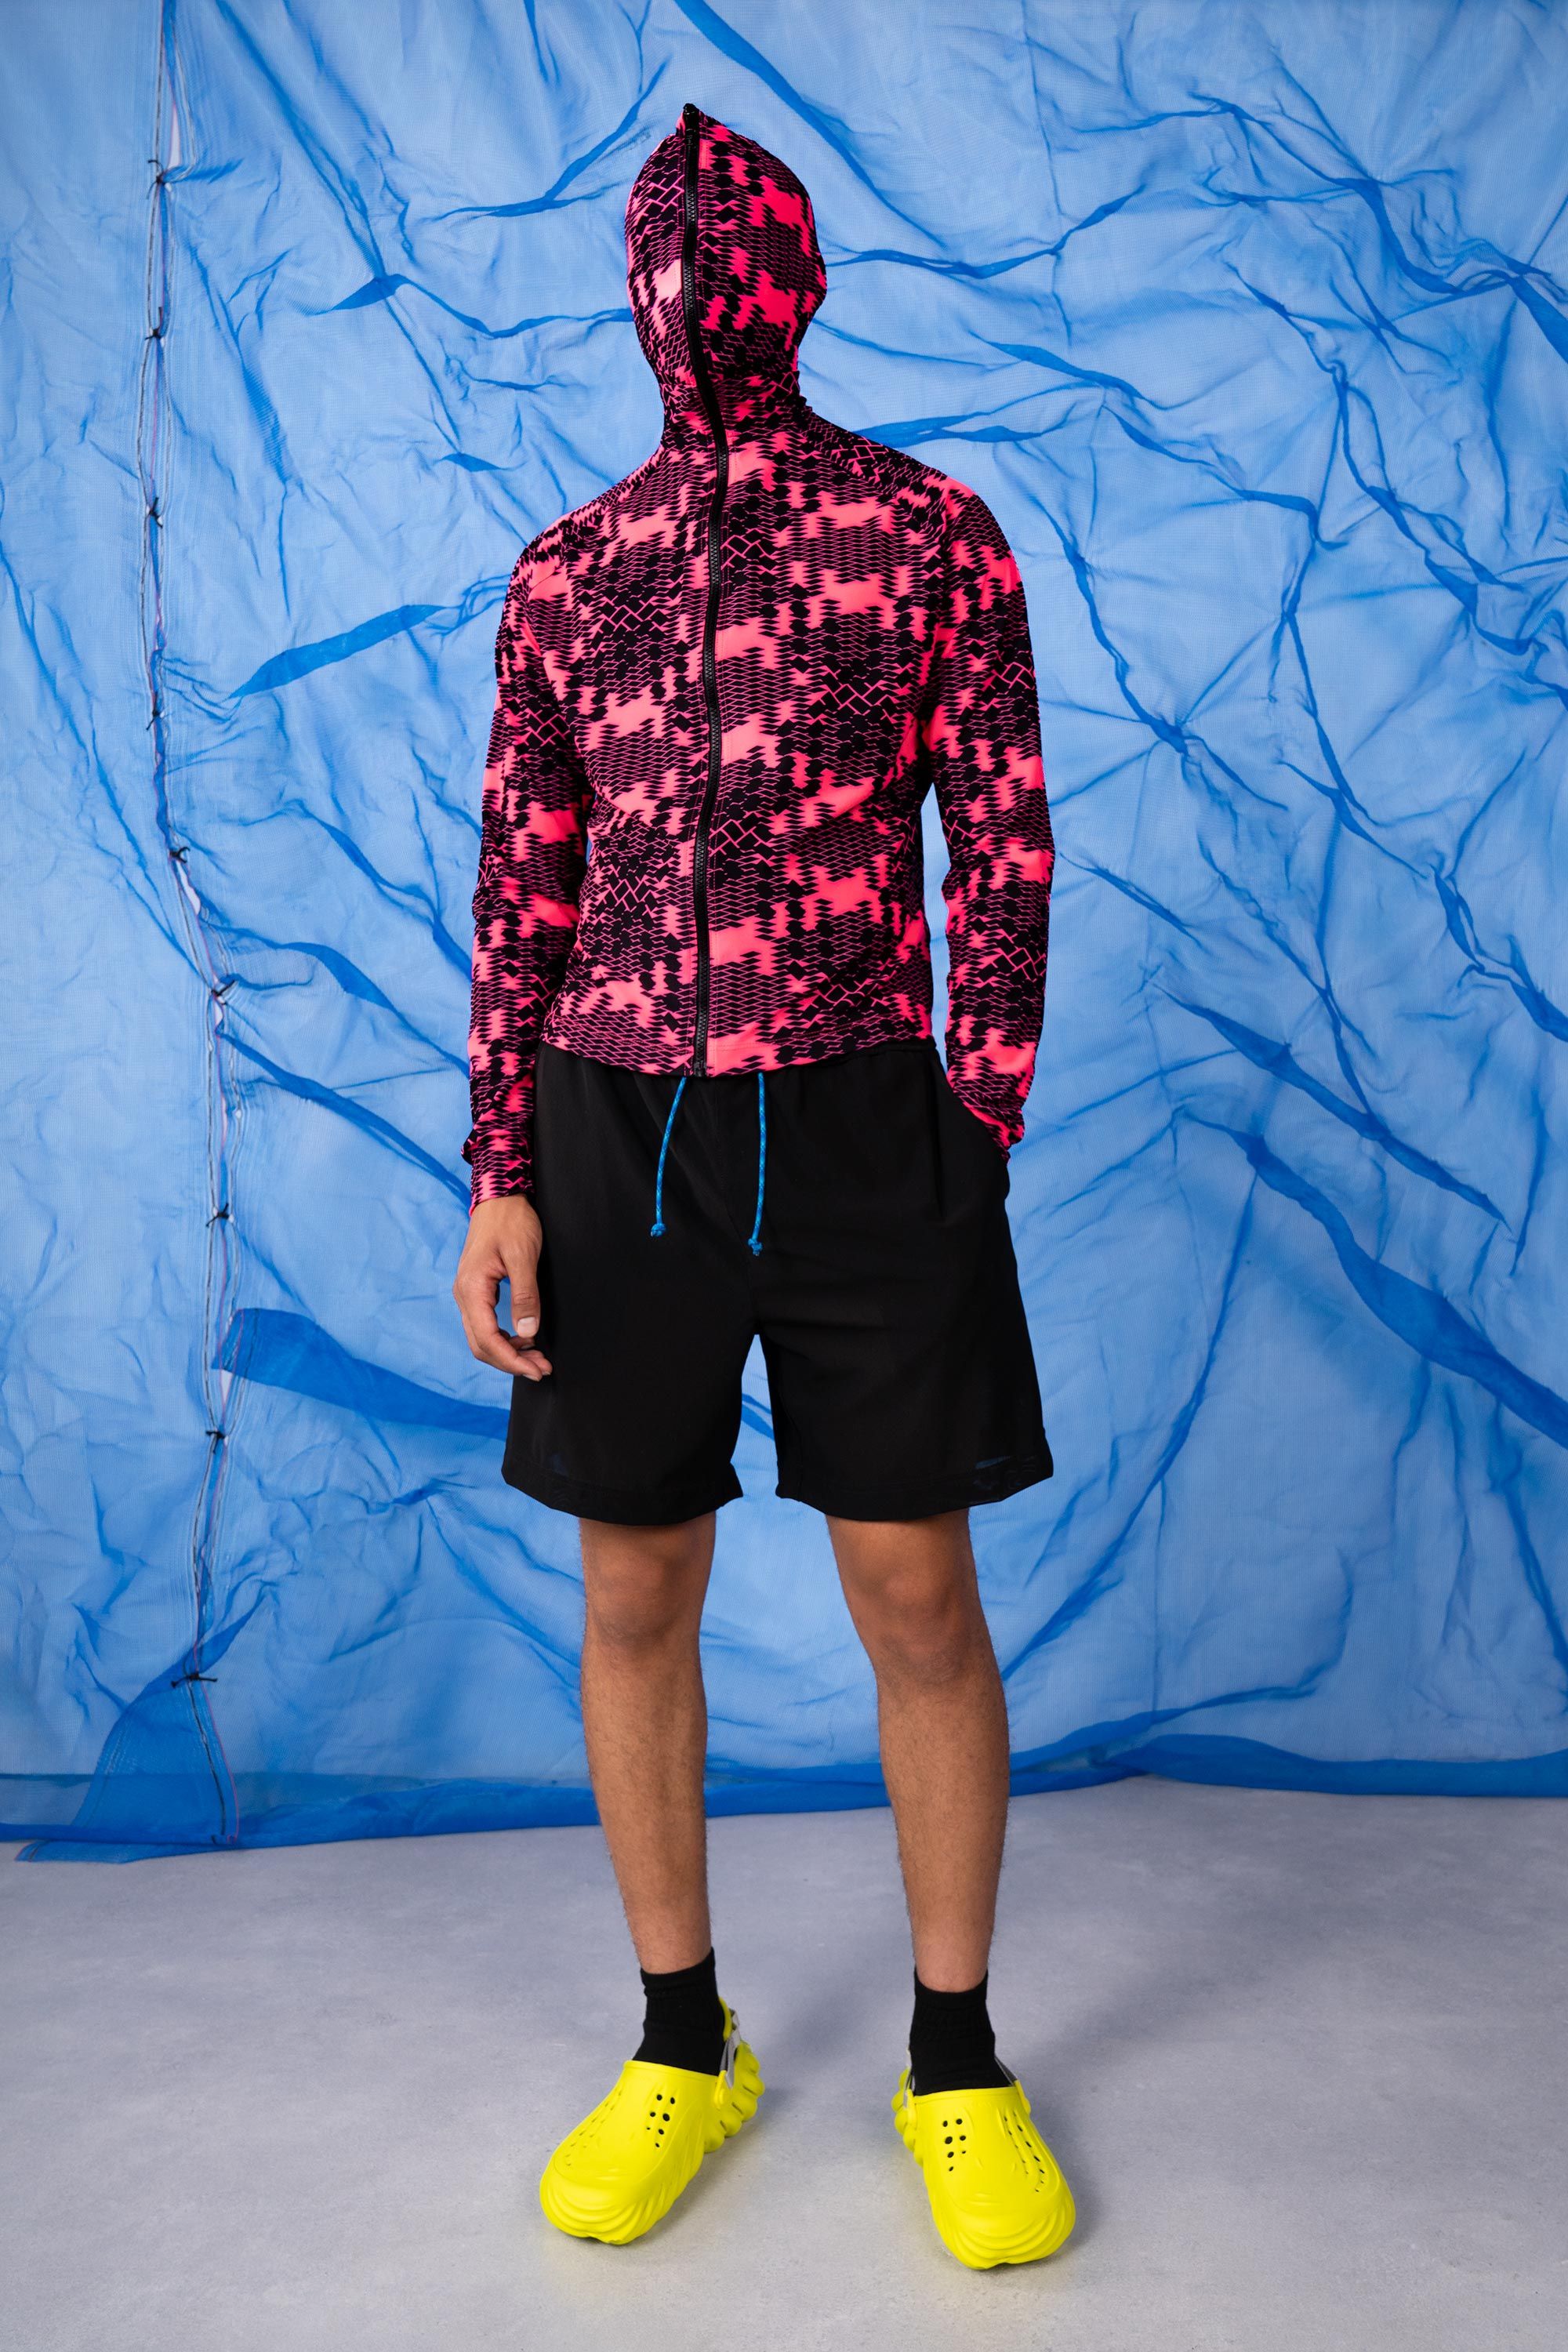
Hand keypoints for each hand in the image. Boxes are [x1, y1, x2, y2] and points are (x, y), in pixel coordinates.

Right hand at [453, 1194, 551, 1379]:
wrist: (499, 1197)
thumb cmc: (511, 1221)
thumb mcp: (523, 1256)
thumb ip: (525, 1295)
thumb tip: (527, 1332)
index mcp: (471, 1288)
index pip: (487, 1339)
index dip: (511, 1360)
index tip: (536, 1369)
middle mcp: (464, 1294)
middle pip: (481, 1345)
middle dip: (511, 1362)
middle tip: (542, 1369)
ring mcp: (468, 1293)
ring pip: (481, 1338)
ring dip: (508, 1352)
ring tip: (536, 1358)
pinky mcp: (476, 1291)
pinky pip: (484, 1325)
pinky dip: (503, 1338)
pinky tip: (523, 1339)